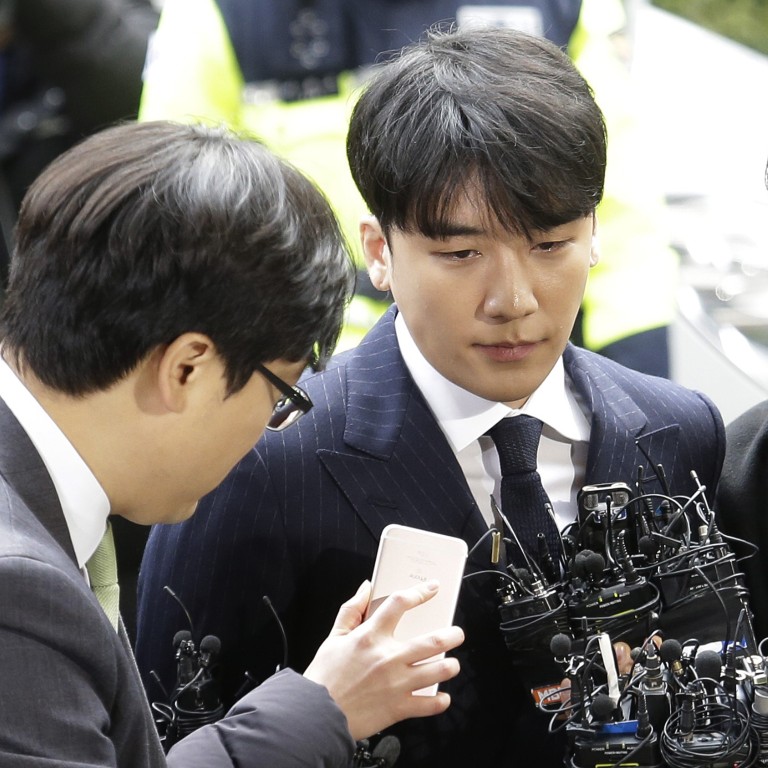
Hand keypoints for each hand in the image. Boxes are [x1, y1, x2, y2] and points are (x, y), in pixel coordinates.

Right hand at [303, 580, 463, 740]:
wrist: (317, 715)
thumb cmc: (324, 677)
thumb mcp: (334, 637)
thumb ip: (351, 610)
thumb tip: (366, 588)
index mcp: (370, 637)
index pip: (400, 604)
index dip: (420, 593)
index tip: (432, 589)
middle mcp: (388, 657)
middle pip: (432, 640)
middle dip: (451, 634)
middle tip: (457, 633)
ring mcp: (396, 683)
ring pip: (438, 670)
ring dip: (451, 666)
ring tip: (452, 663)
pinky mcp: (399, 707)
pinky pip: (429, 704)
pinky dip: (440, 700)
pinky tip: (441, 696)